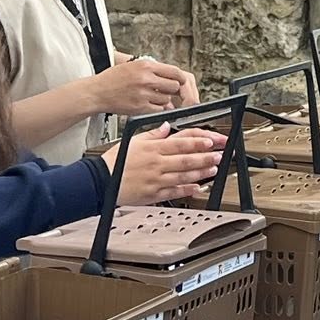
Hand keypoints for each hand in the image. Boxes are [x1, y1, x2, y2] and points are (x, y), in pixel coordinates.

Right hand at [85, 58, 195, 117]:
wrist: (96, 92)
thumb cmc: (112, 79)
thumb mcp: (133, 66)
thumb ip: (152, 71)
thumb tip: (170, 77)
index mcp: (146, 66)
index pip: (174, 71)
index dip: (180, 78)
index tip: (180, 81)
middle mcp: (146, 78)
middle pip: (174, 86)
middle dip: (172, 90)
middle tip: (165, 91)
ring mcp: (143, 93)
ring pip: (167, 99)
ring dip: (163, 100)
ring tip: (151, 97)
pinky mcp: (140, 107)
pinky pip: (158, 109)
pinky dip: (156, 109)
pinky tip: (148, 104)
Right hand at [104, 125, 226, 204]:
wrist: (100, 180)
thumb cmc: (115, 161)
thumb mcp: (134, 140)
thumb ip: (153, 133)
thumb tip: (167, 126)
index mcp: (154, 148)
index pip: (182, 142)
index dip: (199, 141)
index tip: (212, 140)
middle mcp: (157, 163)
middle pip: (187, 159)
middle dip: (206, 156)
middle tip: (220, 155)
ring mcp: (157, 179)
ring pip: (184, 175)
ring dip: (201, 172)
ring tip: (213, 168)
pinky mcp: (153, 193)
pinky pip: (174, 191)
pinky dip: (187, 190)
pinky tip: (197, 188)